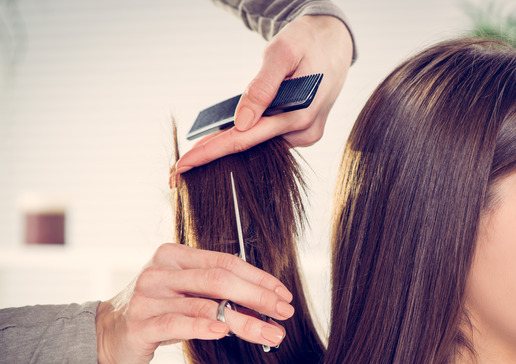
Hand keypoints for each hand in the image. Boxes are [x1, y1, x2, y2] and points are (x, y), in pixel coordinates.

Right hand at [95, 243, 294, 363]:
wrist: (106, 334)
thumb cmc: (157, 312)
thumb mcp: (185, 293)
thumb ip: (216, 290)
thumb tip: (266, 300)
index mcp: (174, 255)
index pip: (225, 262)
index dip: (258, 278)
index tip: (283, 294)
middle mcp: (160, 271)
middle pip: (219, 280)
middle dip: (257, 297)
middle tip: (285, 313)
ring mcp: (147, 296)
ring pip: (204, 305)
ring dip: (244, 321)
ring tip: (270, 333)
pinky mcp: (139, 324)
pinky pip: (178, 323)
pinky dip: (204, 328)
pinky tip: (225, 334)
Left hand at [175, 14, 352, 172]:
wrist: (336, 43)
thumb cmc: (308, 42)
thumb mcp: (282, 53)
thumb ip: (262, 87)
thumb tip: (241, 122)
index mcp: (302, 114)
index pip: (248, 138)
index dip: (213, 150)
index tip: (183, 163)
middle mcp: (306, 131)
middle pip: (251, 146)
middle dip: (214, 154)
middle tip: (179, 167)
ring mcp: (306, 135)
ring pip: (261, 143)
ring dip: (231, 145)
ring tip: (197, 151)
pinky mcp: (304, 132)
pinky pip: (270, 137)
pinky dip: (248, 136)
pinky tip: (225, 136)